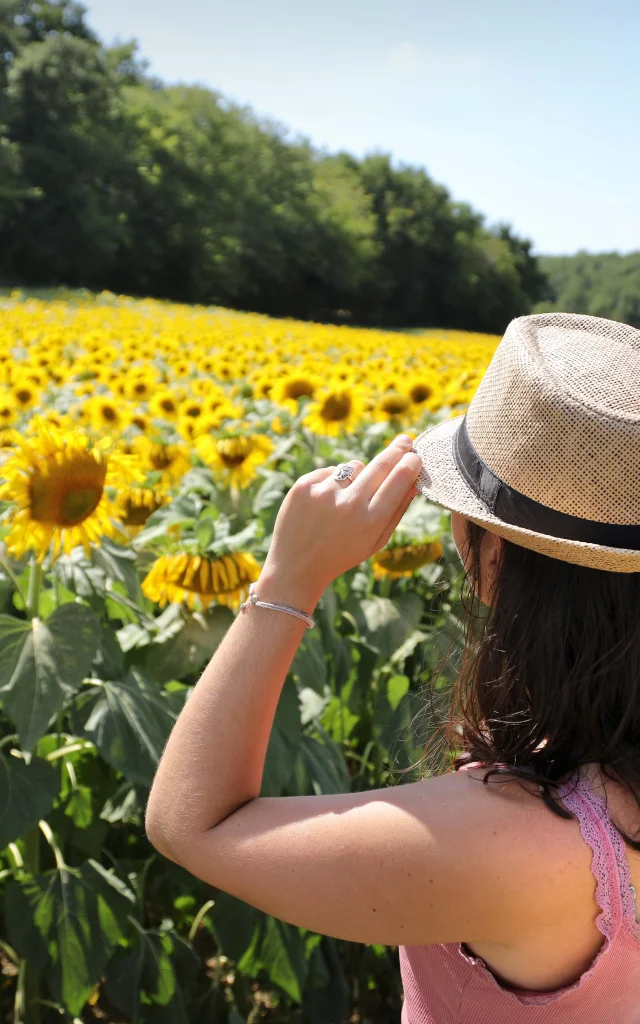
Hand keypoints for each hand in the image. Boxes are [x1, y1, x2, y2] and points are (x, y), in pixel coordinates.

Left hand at [259, 434, 421, 609]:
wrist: (296, 566)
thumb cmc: (342, 554)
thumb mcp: (375, 542)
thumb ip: (396, 512)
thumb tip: (415, 482)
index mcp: (371, 521)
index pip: (398, 481)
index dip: (410, 464)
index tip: (415, 455)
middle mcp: (349, 504)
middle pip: (380, 465)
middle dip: (396, 451)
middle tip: (405, 440)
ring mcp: (324, 493)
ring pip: (353, 466)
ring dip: (356, 476)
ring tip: (345, 500)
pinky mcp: (304, 486)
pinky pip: (329, 471)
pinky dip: (331, 482)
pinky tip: (323, 504)